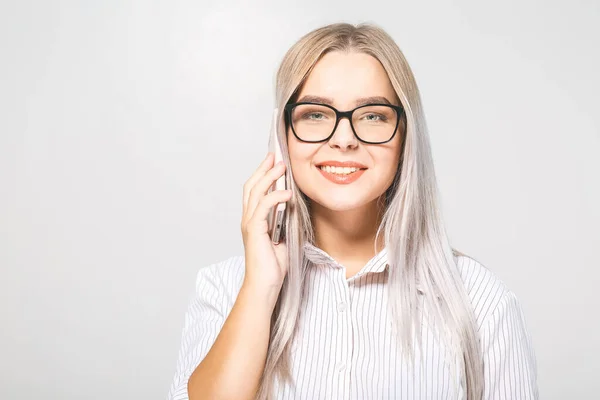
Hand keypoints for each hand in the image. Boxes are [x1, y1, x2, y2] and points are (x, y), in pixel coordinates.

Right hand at [241, 152, 291, 293]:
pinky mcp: (254, 230)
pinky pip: (264, 206)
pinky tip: (287, 192)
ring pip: (256, 192)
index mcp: (254, 221)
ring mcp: (249, 224)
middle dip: (263, 169)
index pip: (254, 191)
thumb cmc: (273, 267)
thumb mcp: (284, 238)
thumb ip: (285, 222)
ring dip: (269, 177)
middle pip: (251, 186)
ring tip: (282, 166)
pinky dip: (276, 196)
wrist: (265, 285)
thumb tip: (293, 207)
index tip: (273, 162)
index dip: (262, 175)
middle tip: (275, 156)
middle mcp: (248, 219)